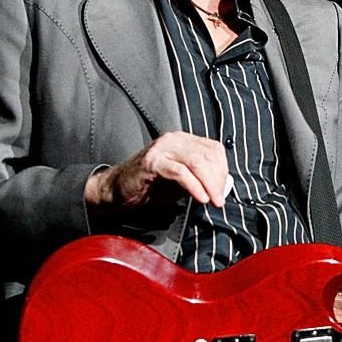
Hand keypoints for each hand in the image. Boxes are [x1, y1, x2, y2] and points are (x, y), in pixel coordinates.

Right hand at [85, 131, 231, 211]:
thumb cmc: (150, 186)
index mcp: (184, 141)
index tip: (223, 190)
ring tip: (213, 201)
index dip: (223, 170)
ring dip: (209, 184)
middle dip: (217, 180)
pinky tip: (200, 198)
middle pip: (207, 155)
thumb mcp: (182, 182)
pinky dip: (194, 186)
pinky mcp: (152, 162)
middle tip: (220, 200)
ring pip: (196, 162)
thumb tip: (222, 186)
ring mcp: (162, 148)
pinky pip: (180, 172)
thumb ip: (201, 180)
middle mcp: (174, 140)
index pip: (214, 149)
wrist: (117, 191)